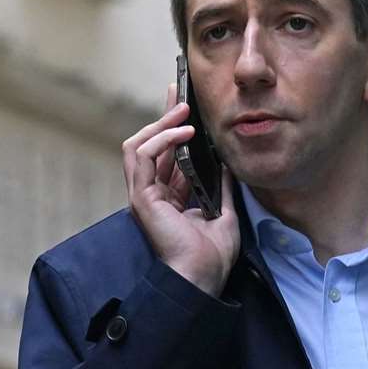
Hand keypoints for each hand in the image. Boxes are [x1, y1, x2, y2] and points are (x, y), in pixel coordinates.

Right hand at [122, 90, 239, 296]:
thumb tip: (228, 163)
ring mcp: (144, 194)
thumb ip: (222, 187)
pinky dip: (159, 139)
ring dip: (160, 124)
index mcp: (169, 196)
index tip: (185, 103)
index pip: (167, 153)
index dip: (173, 127)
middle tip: (179, 92)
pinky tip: (182, 131)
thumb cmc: (212, 254)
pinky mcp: (141, 197)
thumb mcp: (223, 212)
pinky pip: (141, 157)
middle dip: (163, 115)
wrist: (203, 276)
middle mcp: (153, 192)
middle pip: (150, 144)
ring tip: (184, 111)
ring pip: (139, 145)